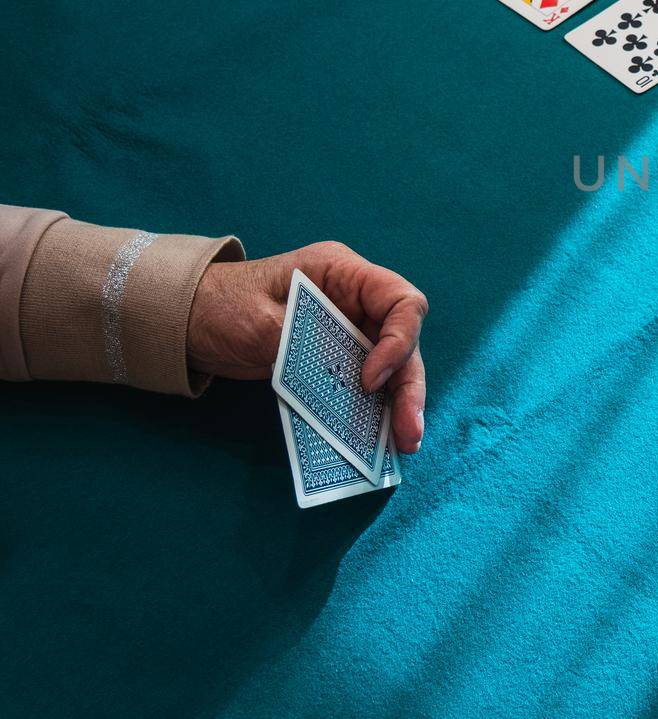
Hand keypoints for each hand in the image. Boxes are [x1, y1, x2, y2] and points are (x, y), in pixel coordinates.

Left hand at [187, 242, 427, 452]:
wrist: (186, 321)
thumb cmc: (221, 307)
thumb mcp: (261, 323)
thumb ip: (307, 346)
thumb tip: (351, 382)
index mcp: (344, 274)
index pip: (401, 301)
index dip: (398, 341)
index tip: (369, 380)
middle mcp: (357, 300)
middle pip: (404, 340)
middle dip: (409, 386)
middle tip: (408, 432)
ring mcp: (349, 329)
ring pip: (393, 366)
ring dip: (400, 404)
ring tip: (404, 444)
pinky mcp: (338, 357)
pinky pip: (368, 383)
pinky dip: (376, 409)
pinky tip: (381, 438)